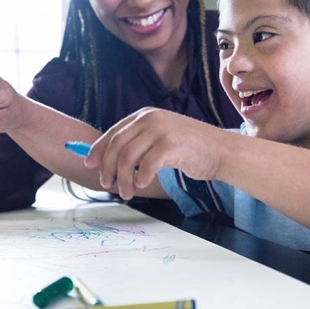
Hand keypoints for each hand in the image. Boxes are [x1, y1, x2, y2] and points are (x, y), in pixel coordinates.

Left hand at [85, 108, 225, 199]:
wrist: (220, 150)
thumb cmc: (189, 149)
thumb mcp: (160, 139)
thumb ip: (139, 144)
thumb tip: (110, 160)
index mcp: (145, 116)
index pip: (114, 132)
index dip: (99, 149)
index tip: (89, 164)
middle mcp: (150, 119)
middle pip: (117, 145)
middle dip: (108, 167)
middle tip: (107, 184)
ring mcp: (160, 130)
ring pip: (128, 157)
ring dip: (123, 178)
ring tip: (126, 192)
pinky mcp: (170, 144)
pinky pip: (146, 165)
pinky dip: (141, 177)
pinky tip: (142, 184)